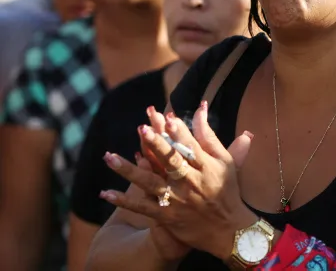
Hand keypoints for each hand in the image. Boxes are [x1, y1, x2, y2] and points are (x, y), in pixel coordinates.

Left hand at [100, 102, 255, 261]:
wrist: (228, 230)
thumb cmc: (227, 189)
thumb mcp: (224, 160)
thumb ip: (209, 135)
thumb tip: (201, 107)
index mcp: (206, 166)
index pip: (192, 146)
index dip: (180, 132)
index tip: (168, 117)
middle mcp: (191, 181)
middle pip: (171, 161)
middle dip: (157, 145)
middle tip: (142, 129)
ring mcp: (177, 199)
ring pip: (150, 183)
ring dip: (129, 170)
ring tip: (109, 157)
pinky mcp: (166, 216)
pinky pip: (142, 207)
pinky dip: (124, 201)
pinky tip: (105, 193)